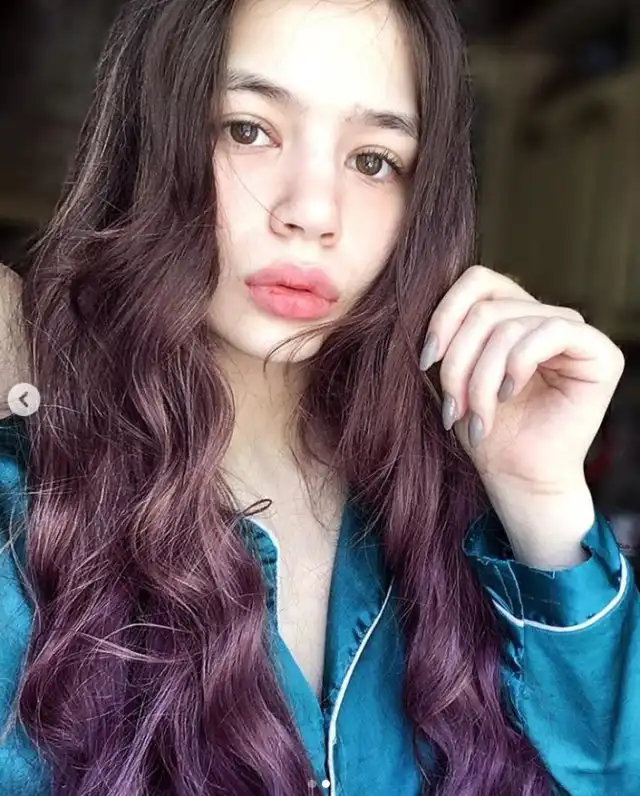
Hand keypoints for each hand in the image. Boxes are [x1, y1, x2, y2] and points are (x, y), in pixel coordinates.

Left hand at [420, 266, 624, 566]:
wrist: (514, 477)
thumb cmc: (482, 429)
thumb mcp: (452, 373)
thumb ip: (448, 333)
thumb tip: (419, 298)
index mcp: (512, 313)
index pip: (477, 281)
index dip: (445, 315)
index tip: (425, 361)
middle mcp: (544, 316)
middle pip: (486, 309)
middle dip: (459, 363)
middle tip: (451, 408)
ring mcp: (574, 331)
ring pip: (509, 327)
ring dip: (480, 380)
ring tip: (475, 418)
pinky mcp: (600, 352)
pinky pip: (550, 332)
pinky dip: (518, 366)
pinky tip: (508, 396)